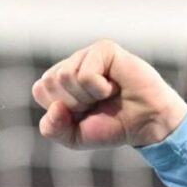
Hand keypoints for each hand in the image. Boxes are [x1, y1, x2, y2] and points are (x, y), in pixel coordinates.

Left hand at [31, 40, 186, 148]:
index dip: (60, 110)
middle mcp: (72, 63)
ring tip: (105, 95)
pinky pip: (85, 74)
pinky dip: (100, 89)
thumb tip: (55, 107)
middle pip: (50, 82)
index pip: (40, 90)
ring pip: (65, 76)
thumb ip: (52, 129)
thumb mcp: (73, 137)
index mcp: (59, 81)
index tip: (82, 112)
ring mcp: (88, 54)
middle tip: (95, 104)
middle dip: (73, 103)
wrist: (146, 124)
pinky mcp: (104, 49)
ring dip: (87, 96)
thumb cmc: (111, 126)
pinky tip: (114, 86)